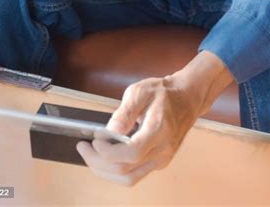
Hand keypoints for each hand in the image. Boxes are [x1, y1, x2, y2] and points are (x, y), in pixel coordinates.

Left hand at [76, 51, 232, 184]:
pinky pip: (134, 175)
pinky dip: (115, 170)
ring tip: (91, 154)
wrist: (187, 98)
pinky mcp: (159, 163)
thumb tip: (110, 132)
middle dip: (98, 162)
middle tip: (83, 147)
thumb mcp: (141, 90)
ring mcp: (162, 159)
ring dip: (105, 171)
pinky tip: (106, 156)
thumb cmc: (164, 92)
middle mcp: (162, 150)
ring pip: (128, 179)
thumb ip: (125, 112)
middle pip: (125, 171)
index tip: (93, 140)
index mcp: (159, 130)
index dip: (108, 152)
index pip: (131, 153)